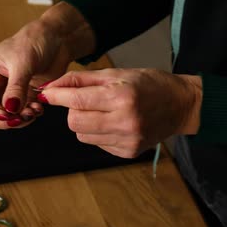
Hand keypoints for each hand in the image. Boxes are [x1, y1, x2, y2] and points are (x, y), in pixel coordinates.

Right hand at [0, 2, 94, 128]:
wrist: (57, 39)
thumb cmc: (34, 41)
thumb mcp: (23, 63)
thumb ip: (16, 88)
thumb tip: (10, 110)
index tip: (6, 114)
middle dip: (4, 119)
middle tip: (20, 118)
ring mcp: (12, 93)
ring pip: (7, 117)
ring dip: (20, 119)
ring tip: (34, 111)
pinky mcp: (27, 98)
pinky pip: (23, 114)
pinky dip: (30, 116)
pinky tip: (39, 108)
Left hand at [36, 68, 202, 157]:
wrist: (180, 104)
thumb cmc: (148, 84)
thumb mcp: (116, 73)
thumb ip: (81, 80)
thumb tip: (51, 88)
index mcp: (121, 97)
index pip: (77, 100)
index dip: (57, 96)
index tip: (47, 93)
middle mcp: (125, 122)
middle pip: (74, 122)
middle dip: (73, 110)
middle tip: (87, 100)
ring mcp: (128, 140)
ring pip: (83, 135)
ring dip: (85, 122)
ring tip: (104, 111)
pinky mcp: (128, 152)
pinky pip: (97, 143)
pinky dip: (99, 132)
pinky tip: (115, 122)